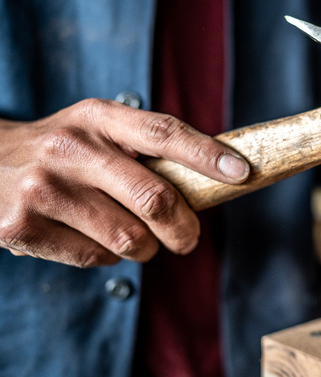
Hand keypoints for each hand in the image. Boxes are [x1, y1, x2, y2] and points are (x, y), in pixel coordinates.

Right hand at [0, 99, 248, 266]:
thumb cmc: (64, 150)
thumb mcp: (99, 130)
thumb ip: (148, 148)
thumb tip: (218, 179)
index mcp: (98, 118)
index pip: (164, 133)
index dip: (207, 155)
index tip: (241, 173)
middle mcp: (70, 149)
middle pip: (155, 199)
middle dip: (184, 229)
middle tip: (188, 238)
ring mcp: (44, 190)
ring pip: (130, 239)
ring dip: (145, 247)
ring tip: (132, 234)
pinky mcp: (24, 228)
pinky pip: (97, 258)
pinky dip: (108, 256)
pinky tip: (92, 237)